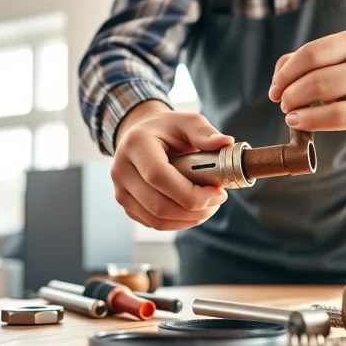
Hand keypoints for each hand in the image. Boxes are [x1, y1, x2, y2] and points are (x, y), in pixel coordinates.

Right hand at [111, 101, 233, 230]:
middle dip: (195, 209)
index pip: (159, 177)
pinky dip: (179, 222)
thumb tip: (225, 142)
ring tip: (209, 205)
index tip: (217, 191)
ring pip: (158, 220)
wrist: (141, 136)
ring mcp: (120, 190)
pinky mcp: (126, 205)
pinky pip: (155, 224)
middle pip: (159, 205)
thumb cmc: (167, 129)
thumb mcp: (187, 121)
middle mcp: (121, 169)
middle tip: (218, 199)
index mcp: (135, 144)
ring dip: (190, 219)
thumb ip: (204, 132)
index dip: (190, 193)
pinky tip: (193, 210)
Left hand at [268, 30, 345, 148]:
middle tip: (284, 104)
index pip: (309, 53)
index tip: (274, 91)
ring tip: (290, 114)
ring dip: (296, 105)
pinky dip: (309, 120)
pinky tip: (297, 122)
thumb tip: (277, 81)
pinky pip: (335, 116)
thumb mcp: (325, 67)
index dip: (285, 74)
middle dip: (290, 92)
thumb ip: (296, 64)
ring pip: (323, 92)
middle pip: (314, 75)